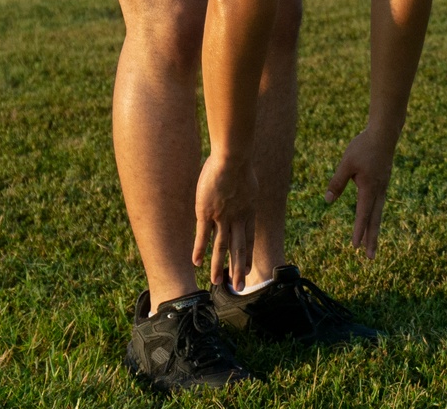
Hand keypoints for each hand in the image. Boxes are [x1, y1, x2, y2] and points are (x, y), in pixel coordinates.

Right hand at [192, 154, 257, 290]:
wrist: (233, 157)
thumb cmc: (239, 161)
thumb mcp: (246, 180)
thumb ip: (243, 191)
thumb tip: (241, 190)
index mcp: (249, 210)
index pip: (248, 238)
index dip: (247, 255)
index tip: (247, 269)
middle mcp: (238, 218)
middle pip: (238, 249)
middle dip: (237, 270)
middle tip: (238, 288)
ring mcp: (222, 217)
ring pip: (221, 247)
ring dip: (219, 266)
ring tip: (217, 283)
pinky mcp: (206, 213)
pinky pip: (202, 236)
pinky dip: (199, 250)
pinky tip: (197, 264)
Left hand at [324, 129, 396, 259]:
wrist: (384, 133)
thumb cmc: (363, 146)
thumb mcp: (346, 164)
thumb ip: (337, 182)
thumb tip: (328, 201)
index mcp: (369, 188)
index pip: (362, 214)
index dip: (358, 231)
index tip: (355, 247)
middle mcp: (379, 190)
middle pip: (375, 219)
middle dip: (372, 239)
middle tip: (371, 257)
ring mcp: (383, 186)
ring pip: (378, 212)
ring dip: (374, 228)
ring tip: (371, 244)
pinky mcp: (383, 181)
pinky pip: (379, 203)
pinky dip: (376, 215)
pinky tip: (372, 217)